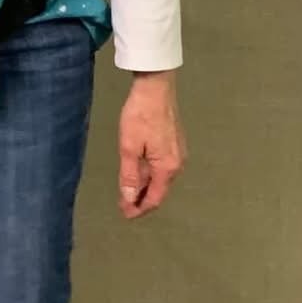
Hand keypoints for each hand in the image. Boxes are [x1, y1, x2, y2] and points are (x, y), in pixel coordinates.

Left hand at [117, 71, 185, 219]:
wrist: (155, 88)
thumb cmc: (140, 116)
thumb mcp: (129, 147)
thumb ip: (130, 175)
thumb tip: (129, 198)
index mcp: (167, 168)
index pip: (154, 198)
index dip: (139, 209)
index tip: (125, 215)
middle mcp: (177, 164)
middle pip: (159, 190)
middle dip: (141, 199)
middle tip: (123, 205)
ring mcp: (178, 153)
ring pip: (161, 179)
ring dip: (145, 187)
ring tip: (127, 191)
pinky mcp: (175, 144)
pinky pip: (162, 167)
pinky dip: (150, 175)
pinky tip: (138, 173)